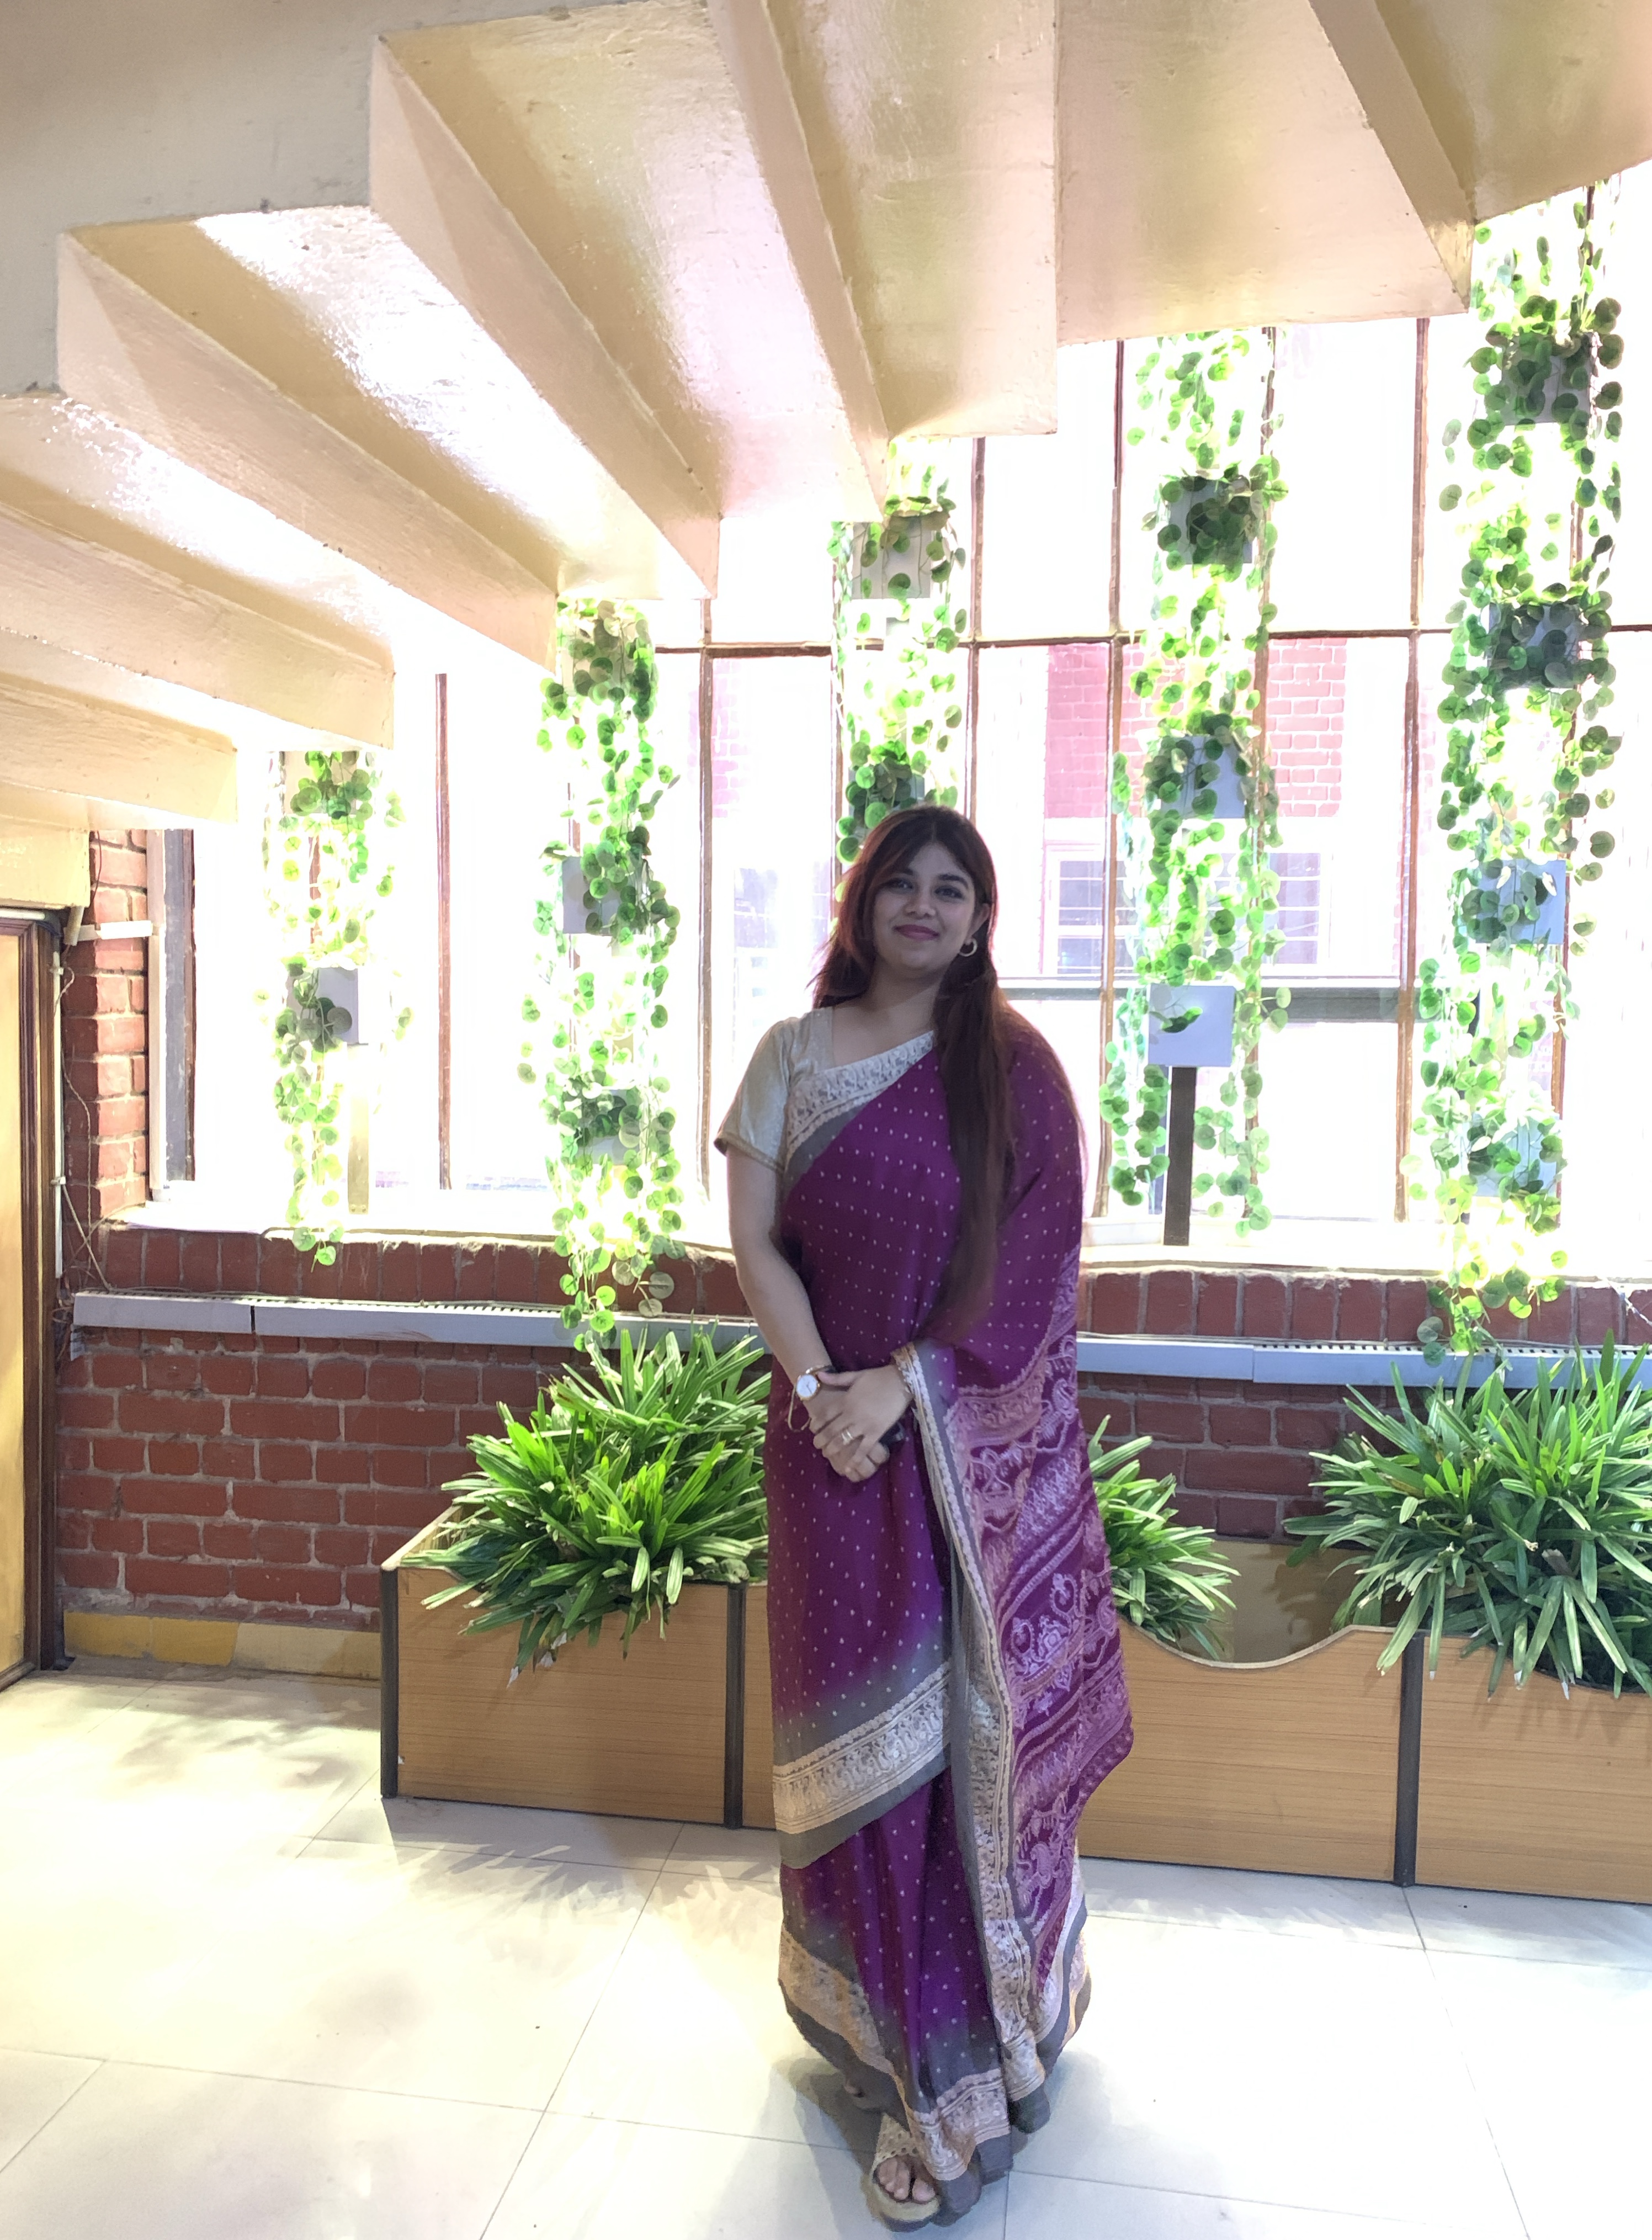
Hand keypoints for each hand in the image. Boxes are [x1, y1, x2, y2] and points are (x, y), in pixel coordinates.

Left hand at [807, 1365, 908, 1483]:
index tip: (812, 1429)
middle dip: (821, 1440)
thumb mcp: (856, 1375)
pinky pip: (863, 1449)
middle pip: (831, 1430)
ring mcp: (864, 1425)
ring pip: (843, 1441)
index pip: (825, 1414)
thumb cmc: (879, 1377)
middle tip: (816, 1445)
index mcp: (846, 1400)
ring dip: (832, 1449)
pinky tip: (848, 1468)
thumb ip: (836, 1378)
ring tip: (827, 1454)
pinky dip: (855, 1459)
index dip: (817, 1423)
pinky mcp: (876, 1432)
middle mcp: (851, 1414)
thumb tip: (819, 1374)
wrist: (901, 1382)